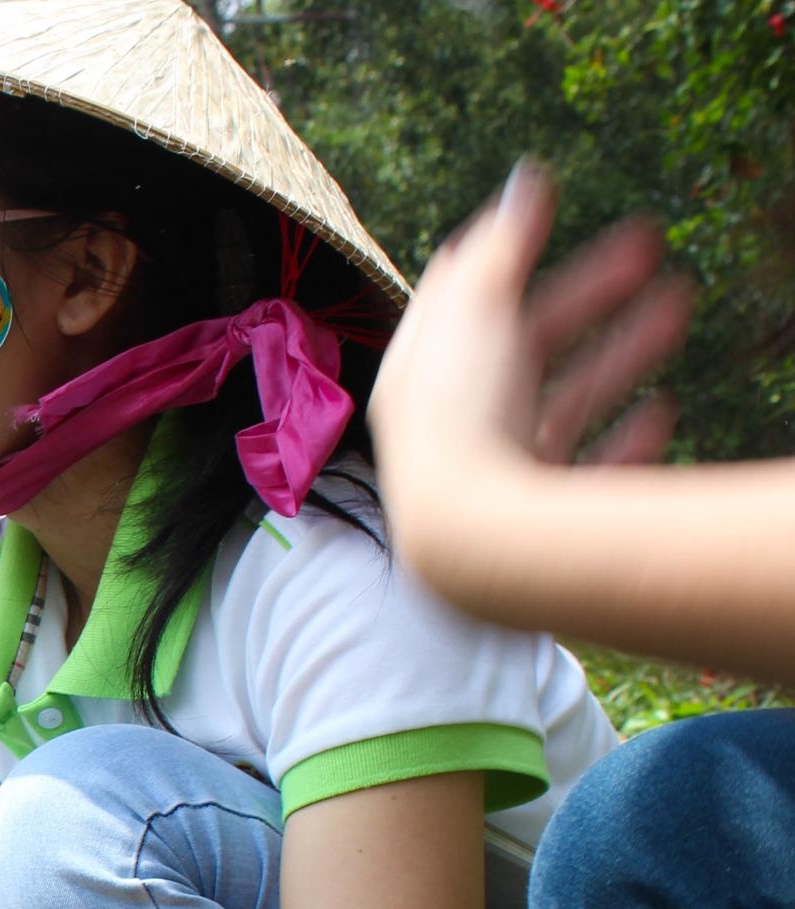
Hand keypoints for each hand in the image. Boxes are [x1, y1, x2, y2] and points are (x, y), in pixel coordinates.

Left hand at [373, 162, 689, 569]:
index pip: (461, 301)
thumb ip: (503, 243)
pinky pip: (591, 468)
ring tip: (682, 299)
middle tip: (649, 242)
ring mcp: (499, 472)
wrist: (476, 540)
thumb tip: (527, 175)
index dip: (504, 252)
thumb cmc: (464, 419)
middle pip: (527, 344)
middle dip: (589, 290)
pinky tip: (662, 408)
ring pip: (569, 397)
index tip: (545, 214)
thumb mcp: (477, 313)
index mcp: (420, 377)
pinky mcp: (541, 517)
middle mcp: (453, 428)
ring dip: (625, 346)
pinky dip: (627, 436)